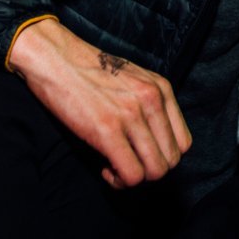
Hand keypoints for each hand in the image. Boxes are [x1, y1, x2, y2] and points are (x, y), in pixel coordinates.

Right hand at [8, 20, 191, 187]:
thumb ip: (149, 104)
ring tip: (114, 167)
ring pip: (155, 171)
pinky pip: (131, 174)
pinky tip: (105, 168)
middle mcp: (153, 101)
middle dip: (149, 171)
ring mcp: (132, 115)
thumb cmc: (88, 70)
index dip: (163, 157)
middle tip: (126, 163)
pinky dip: (120, 180)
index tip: (141, 154)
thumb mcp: (132, 79)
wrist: (54, 57)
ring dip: (135, 178)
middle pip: (171, 160)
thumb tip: (153, 141)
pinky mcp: (108, 130)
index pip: (183, 143)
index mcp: (162, 89)